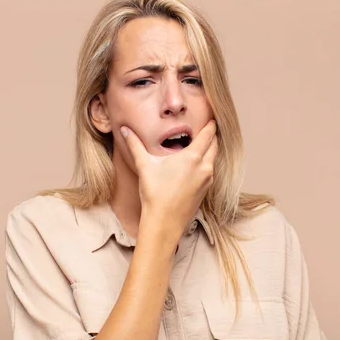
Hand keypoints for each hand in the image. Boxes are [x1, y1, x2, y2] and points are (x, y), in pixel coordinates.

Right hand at [120, 120, 217, 241]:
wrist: (164, 222)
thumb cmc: (154, 193)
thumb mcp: (144, 165)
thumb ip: (135, 144)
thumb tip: (124, 129)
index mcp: (193, 157)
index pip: (208, 134)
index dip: (210, 124)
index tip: (210, 117)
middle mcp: (205, 167)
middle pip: (215, 144)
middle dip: (211, 135)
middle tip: (205, 128)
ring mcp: (208, 180)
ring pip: (214, 158)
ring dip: (209, 150)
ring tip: (200, 145)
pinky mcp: (206, 190)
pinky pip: (210, 171)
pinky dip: (206, 163)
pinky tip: (195, 165)